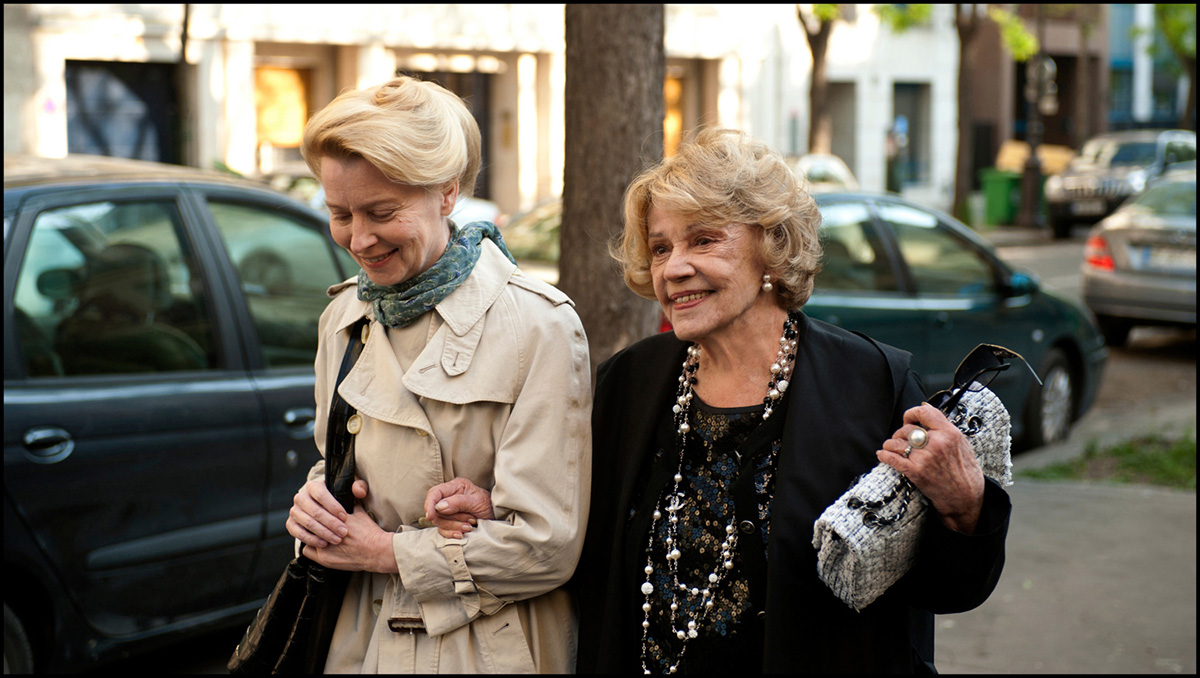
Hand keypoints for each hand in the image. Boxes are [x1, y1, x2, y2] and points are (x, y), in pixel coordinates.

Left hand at [288, 479, 397, 572]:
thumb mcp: (361, 512)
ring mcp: (325, 546)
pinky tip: (319, 545)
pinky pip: (307, 551)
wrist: (376, 551)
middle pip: (310, 523)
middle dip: (313, 522)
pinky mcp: (324, 558)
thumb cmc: (370, 532)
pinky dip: (312, 548)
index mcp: (336, 518)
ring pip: (307, 536)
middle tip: (315, 523)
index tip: (317, 511)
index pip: (316, 510)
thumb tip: (349, 491)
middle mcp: (328, 531)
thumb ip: (351, 501)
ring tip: (316, 534)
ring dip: (311, 535)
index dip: (316, 510)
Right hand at [424, 477, 494, 538]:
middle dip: (451, 518)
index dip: (430, 504)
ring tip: (470, 526)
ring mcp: (448, 511)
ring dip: (455, 526)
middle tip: (470, 520)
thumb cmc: (488, 505)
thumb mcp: (476, 502)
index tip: (431, 516)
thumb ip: (458, 502)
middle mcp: (449, 497)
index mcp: (455, 486)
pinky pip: (443, 530)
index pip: (435, 492)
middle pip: (436, 510)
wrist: (496, 518)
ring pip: (439, 522)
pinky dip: (452, 533)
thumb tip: (439, 507)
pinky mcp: (449, 522)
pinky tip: (462, 534)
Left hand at [876, 403, 985, 533]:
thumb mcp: (961, 442)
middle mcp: (936, 443)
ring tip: (892, 447)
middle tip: (902, 439)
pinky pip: (892, 459)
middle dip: (900, 433)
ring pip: (896, 443)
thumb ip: (943, 425)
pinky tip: (882, 455)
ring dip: (891, 445)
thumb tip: (925, 407)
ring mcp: (925, 458)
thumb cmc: (965, 471)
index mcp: (949, 433)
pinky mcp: (916, 472)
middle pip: (906, 429)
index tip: (908, 419)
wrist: (966, 497)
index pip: (924, 412)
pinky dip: (884, 455)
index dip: (911, 414)